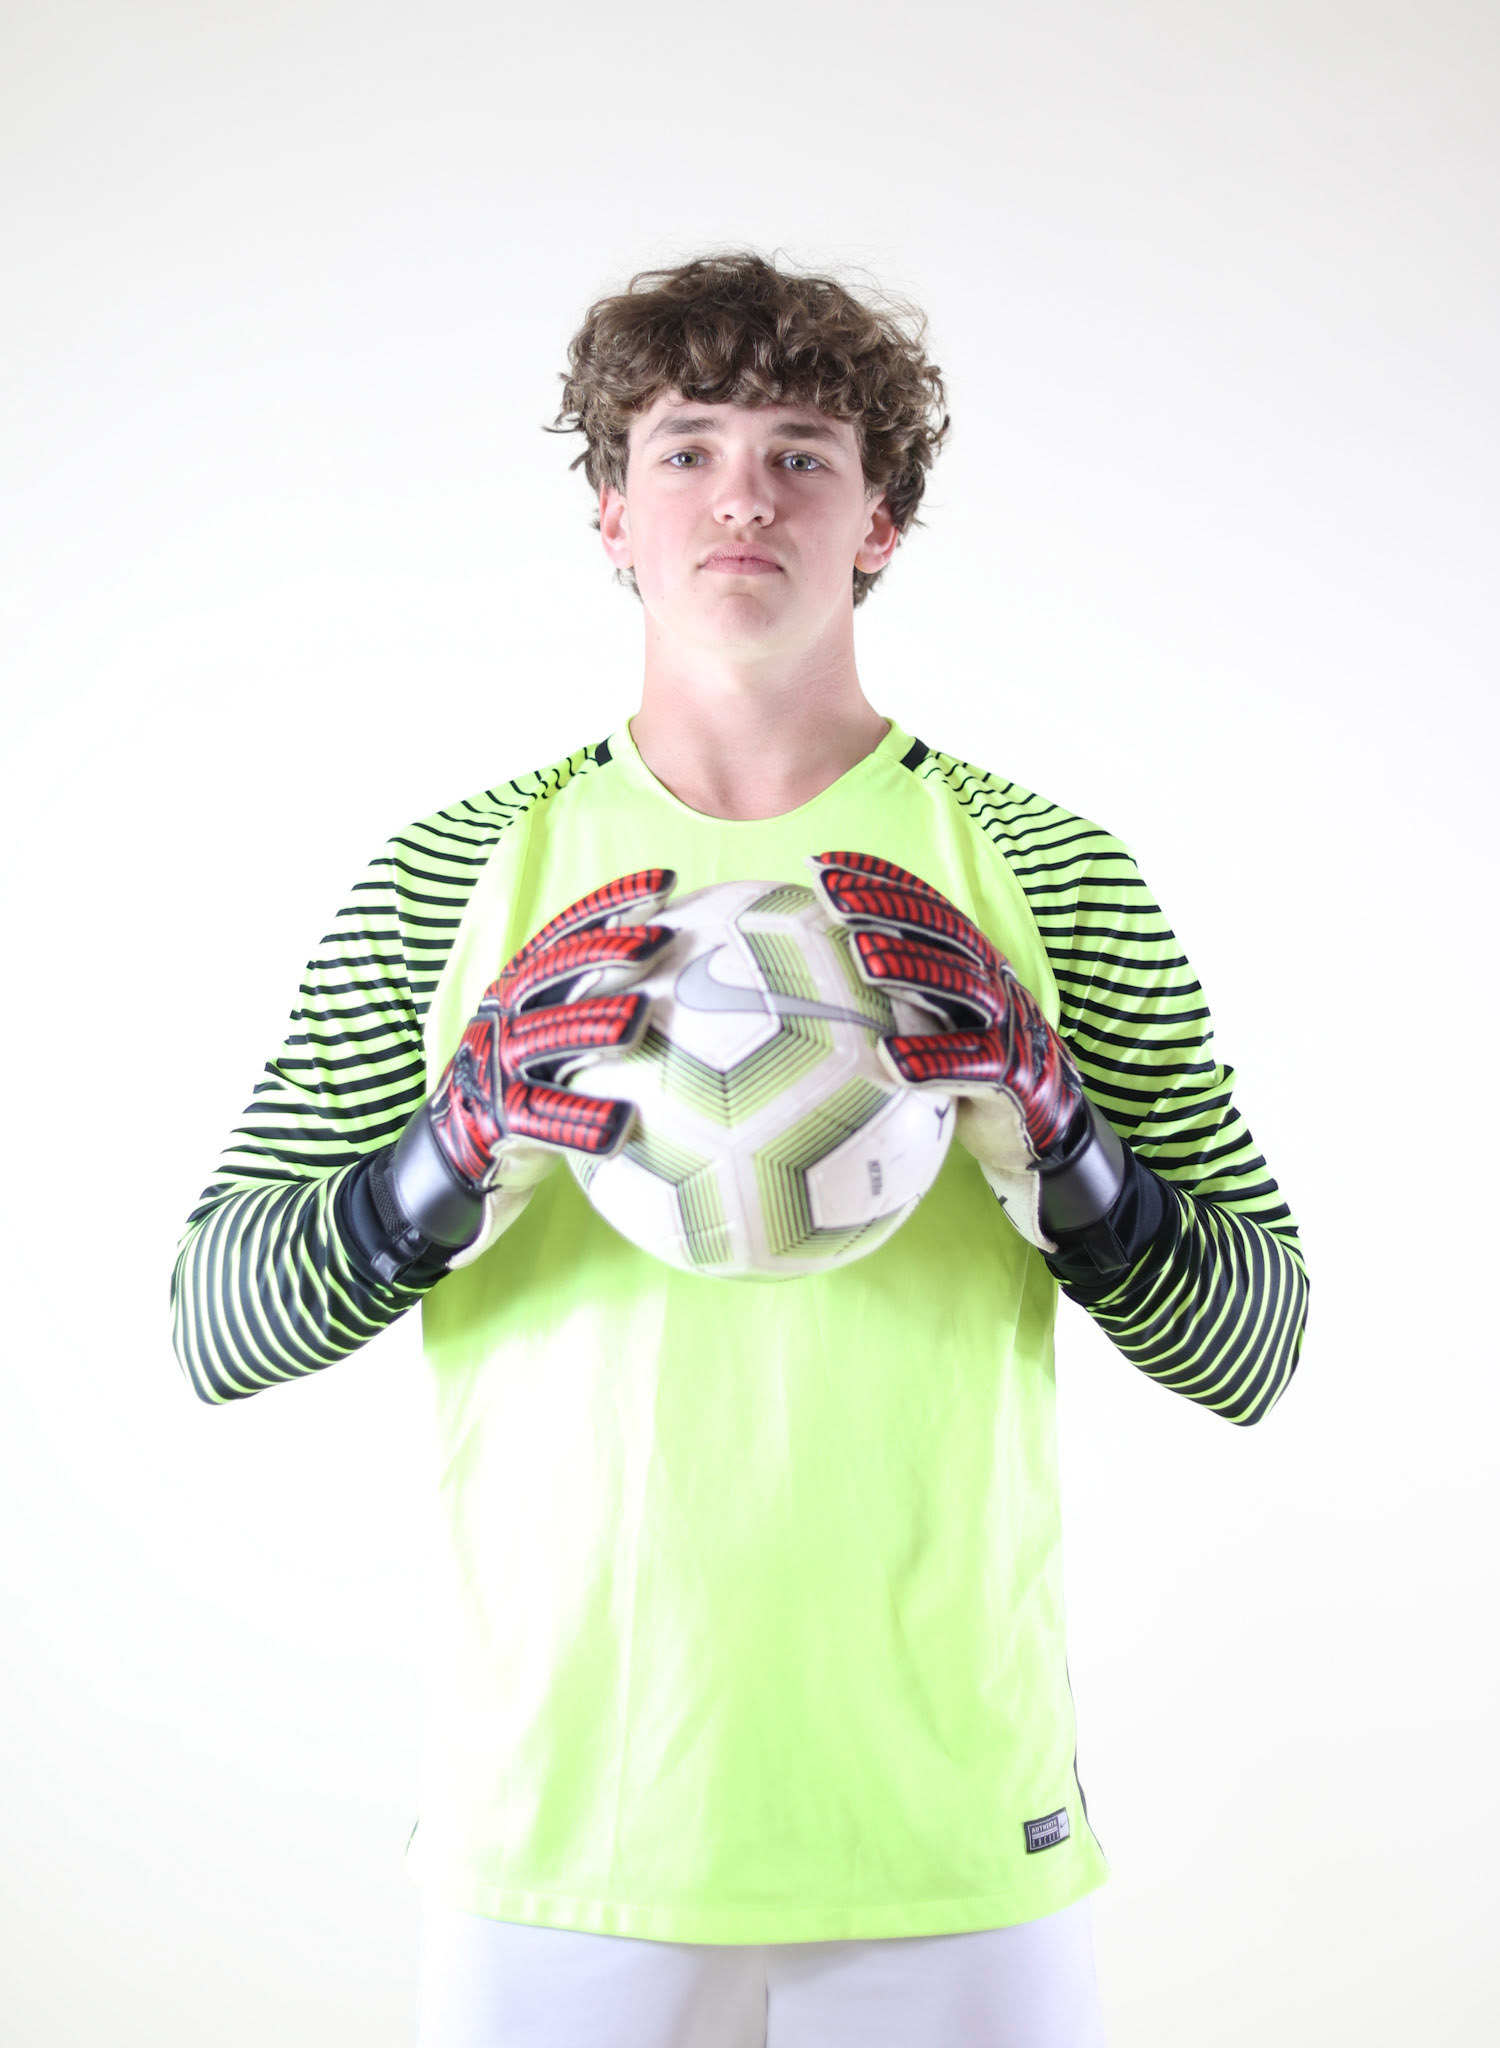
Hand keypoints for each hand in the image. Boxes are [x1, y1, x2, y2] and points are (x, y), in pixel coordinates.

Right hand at [374, 869, 676, 1272]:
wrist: (448, 1157)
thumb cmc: (522, 1091)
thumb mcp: (553, 1040)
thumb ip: (599, 1009)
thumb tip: (694, 986)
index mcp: (522, 987)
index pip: (568, 933)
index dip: (614, 904)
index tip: (667, 884)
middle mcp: (507, 1015)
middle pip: (556, 971)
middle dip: (608, 949)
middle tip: (662, 941)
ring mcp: (498, 1064)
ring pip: (547, 1037)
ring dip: (594, 1025)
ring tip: (641, 1019)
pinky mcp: (497, 1118)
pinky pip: (542, 1117)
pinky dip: (581, 1120)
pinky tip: (623, 1126)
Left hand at [808, 851, 1099, 1249]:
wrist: (1041, 1129)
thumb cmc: (967, 1070)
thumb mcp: (930, 1023)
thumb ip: (887, 997)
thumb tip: (797, 984)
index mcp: (968, 961)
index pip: (923, 909)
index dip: (877, 882)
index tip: (821, 867)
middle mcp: (990, 981)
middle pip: (940, 933)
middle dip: (885, 908)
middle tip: (831, 895)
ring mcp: (1005, 1025)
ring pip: (959, 988)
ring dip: (909, 969)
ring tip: (860, 958)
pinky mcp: (1013, 1077)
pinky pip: (973, 1066)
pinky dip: (933, 1061)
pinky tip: (890, 1060)